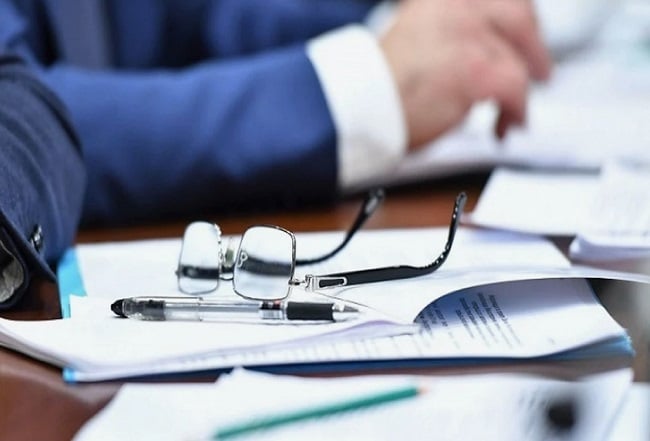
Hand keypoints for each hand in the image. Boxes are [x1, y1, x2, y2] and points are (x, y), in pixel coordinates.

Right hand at [380, 0, 551, 148]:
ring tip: (510, 114)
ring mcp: (469, 35)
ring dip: (520, 92)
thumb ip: (452, 31)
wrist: (361, 104)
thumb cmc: (381, 83)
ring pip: (518, 60)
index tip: (527, 36)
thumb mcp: (419, 35)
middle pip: (520, 18)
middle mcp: (459, 5)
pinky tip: (504, 124)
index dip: (520, 19)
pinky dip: (516, 111)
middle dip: (534, 49)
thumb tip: (487, 47)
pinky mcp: (476, 69)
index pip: (501, 0)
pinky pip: (515, 89)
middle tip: (541, 72)